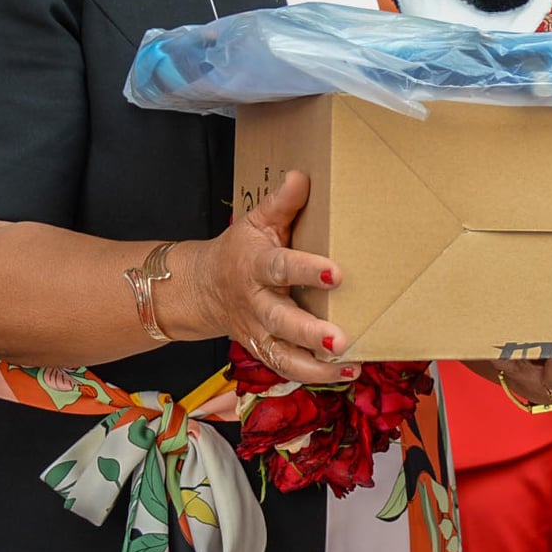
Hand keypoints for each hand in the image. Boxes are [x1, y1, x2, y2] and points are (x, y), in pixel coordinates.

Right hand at [185, 170, 351, 387]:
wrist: (203, 288)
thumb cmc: (241, 250)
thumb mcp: (256, 221)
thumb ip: (280, 203)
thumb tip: (301, 176)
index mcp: (256, 266)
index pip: (280, 268)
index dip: (306, 271)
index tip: (336, 273)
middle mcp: (257, 304)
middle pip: (281, 321)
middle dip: (310, 332)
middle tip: (341, 339)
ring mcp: (258, 331)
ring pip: (283, 354)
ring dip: (316, 365)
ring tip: (349, 364)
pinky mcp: (263, 349)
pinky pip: (285, 368)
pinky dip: (313, 375)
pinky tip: (345, 373)